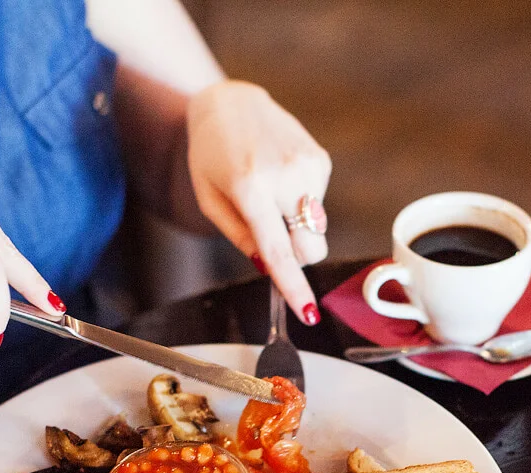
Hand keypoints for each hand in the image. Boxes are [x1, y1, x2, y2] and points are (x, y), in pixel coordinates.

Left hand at [187, 81, 331, 324]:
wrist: (232, 102)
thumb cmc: (211, 154)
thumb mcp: (209, 198)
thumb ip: (239, 236)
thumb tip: (268, 266)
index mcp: (250, 189)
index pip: (279, 250)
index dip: (293, 286)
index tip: (307, 312)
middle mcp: (284, 177)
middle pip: (310, 247)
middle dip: (297, 255)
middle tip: (274, 236)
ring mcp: (307, 166)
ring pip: (314, 228)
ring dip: (294, 222)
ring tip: (268, 190)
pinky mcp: (320, 159)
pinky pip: (317, 204)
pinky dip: (300, 201)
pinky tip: (280, 176)